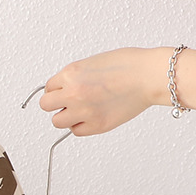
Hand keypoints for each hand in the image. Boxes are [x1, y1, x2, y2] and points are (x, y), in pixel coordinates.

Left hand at [39, 48, 167, 135]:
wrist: (149, 76)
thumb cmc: (128, 65)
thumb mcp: (93, 62)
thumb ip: (75, 77)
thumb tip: (64, 87)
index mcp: (71, 74)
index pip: (48, 87)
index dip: (56, 89)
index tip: (62, 91)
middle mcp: (74, 93)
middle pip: (46, 106)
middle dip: (56, 104)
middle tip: (67, 102)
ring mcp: (84, 111)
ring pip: (58, 122)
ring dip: (66, 117)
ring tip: (80, 110)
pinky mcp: (96, 125)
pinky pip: (76, 132)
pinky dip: (81, 126)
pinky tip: (91, 117)